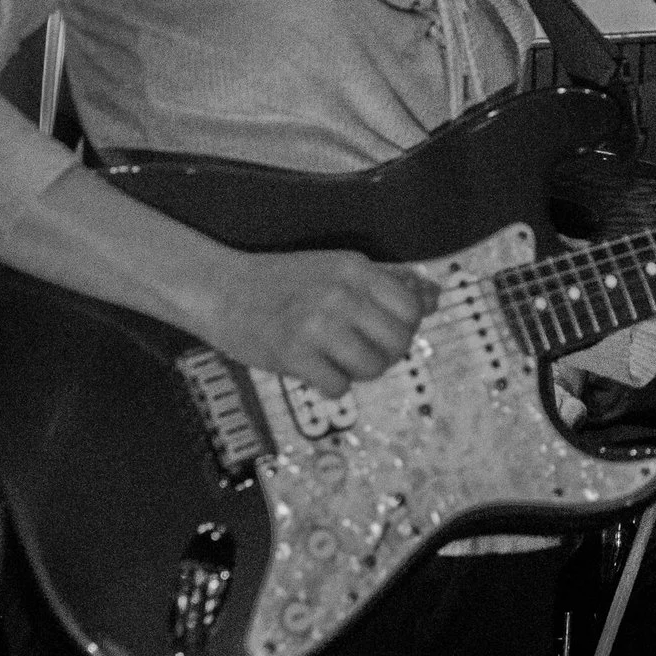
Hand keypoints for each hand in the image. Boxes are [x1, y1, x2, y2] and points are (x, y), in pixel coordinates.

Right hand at [206, 249, 437, 397]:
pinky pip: (339, 387)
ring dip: (360, 372)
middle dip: (387, 354)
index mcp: (354, 268)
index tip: (385, 331)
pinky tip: (316, 370)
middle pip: (398, 342)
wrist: (220, 289)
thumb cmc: (283, 282)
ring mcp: (316, 325)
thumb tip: (435, 298)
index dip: (405, 327)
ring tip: (339, 361)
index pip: (411, 309)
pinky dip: (332, 386)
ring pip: (373, 368)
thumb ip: (383, 283)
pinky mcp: (292, 355)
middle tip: (364, 352)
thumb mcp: (336, 269)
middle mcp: (340, 294)